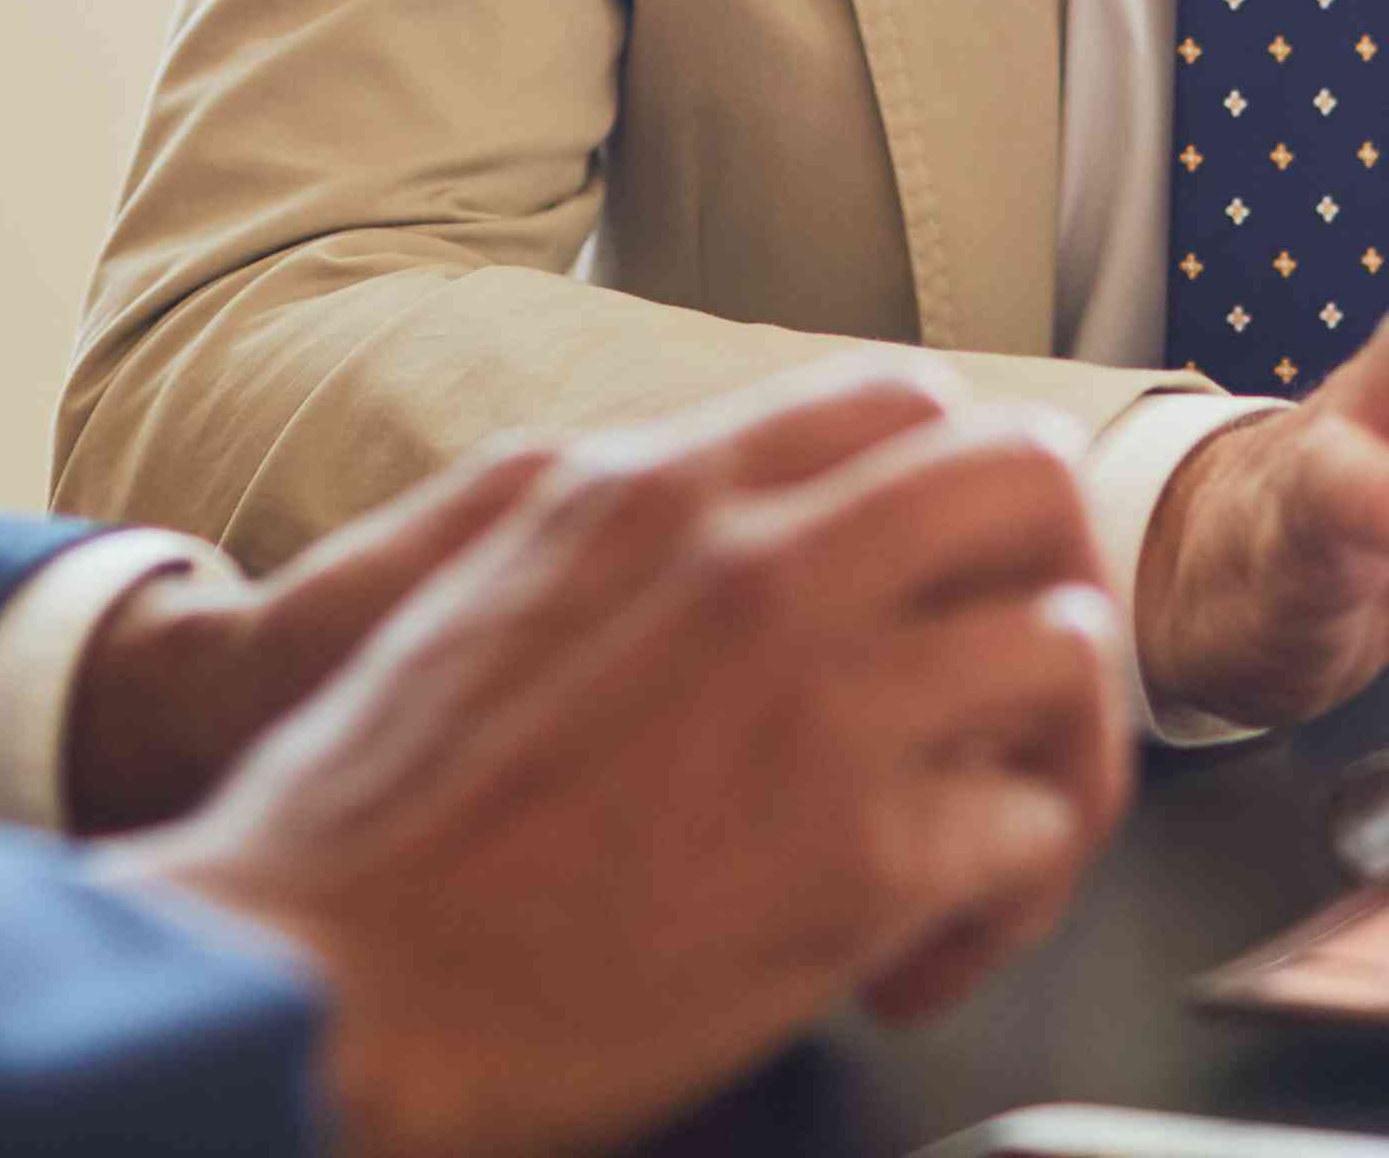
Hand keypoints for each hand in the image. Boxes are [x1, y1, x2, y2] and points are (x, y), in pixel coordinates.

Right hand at [109, 362, 1128, 1157]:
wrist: (319, 984)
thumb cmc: (358, 832)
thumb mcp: (471, 591)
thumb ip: (605, 531)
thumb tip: (689, 512)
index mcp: (651, 493)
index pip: (896, 403)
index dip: (949, 500)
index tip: (937, 592)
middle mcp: (757, 563)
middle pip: (1025, 479)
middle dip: (1045, 586)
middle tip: (1003, 706)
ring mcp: (823, 700)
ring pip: (1069, 651)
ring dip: (1042, 764)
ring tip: (972, 859)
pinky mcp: (861, 856)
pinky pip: (1031, 836)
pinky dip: (1001, 907)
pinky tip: (909, 964)